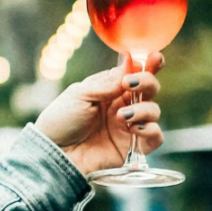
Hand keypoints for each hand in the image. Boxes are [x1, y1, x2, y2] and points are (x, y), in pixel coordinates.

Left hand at [33, 52, 165, 175]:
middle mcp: (123, 105)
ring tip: (121, 115)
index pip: (134, 73)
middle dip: (148, 82)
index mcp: (109, 89)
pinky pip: (155, 136)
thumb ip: (106, 83)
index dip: (148, 64)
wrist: (55, 153)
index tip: (154, 57)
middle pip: (150, 89)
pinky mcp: (134, 147)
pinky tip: (132, 128)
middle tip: (131, 84)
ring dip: (143, 109)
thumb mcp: (79, 95)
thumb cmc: (61, 121)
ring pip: (154, 110)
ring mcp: (129, 125)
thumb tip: (130, 67)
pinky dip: (150, 129)